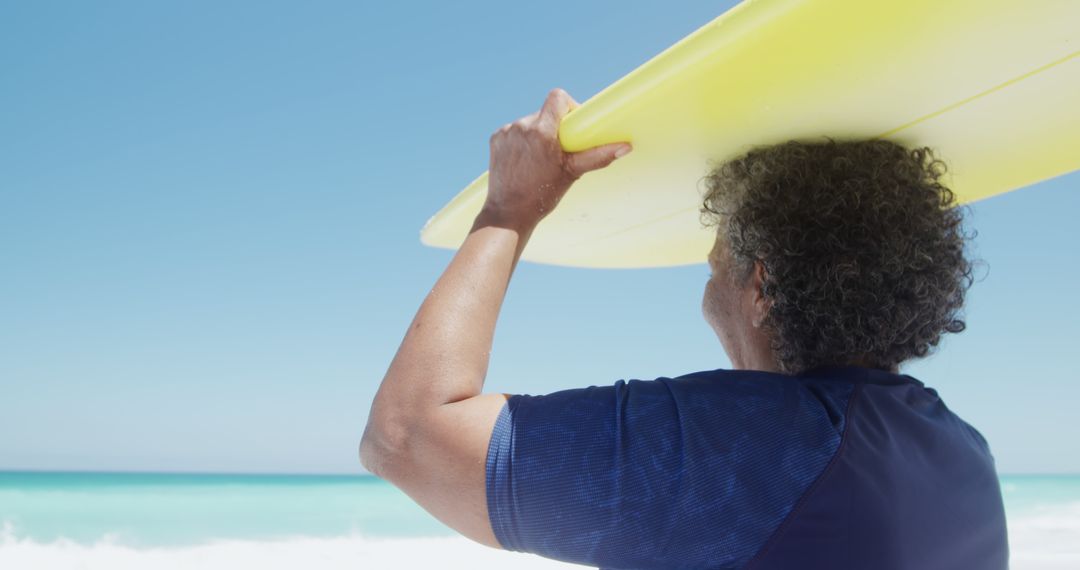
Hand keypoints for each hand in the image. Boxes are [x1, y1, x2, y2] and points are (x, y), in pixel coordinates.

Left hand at [480, 88, 631, 231]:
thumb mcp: (572, 173)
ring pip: (529, 122)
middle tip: (558, 150)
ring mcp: (506, 132)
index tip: (572, 124)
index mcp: (541, 132)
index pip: (558, 97)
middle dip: (553, 126)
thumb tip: (626, 147)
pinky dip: (521, 141)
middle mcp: (522, 127)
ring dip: (537, 134)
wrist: (509, 213)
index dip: (568, 106)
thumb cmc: (542, 195)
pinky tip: (524, 160)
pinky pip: (514, 131)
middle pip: (545, 112)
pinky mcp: (496, 138)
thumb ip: (598, 156)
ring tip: (539, 159)